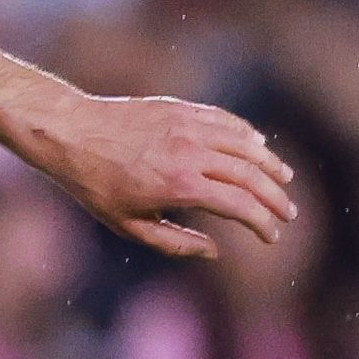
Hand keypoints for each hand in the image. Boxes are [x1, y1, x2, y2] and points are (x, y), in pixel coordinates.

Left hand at [26, 93, 299, 260]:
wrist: (70, 133)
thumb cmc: (95, 185)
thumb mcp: (128, 225)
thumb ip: (174, 243)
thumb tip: (214, 251)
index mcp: (181, 186)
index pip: (241, 206)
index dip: (263, 224)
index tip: (271, 236)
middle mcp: (192, 153)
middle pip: (252, 176)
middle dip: (275, 198)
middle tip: (287, 214)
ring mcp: (189, 126)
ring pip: (247, 144)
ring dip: (270, 164)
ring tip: (284, 180)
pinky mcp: (183, 108)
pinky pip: (226, 121)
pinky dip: (247, 135)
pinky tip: (258, 146)